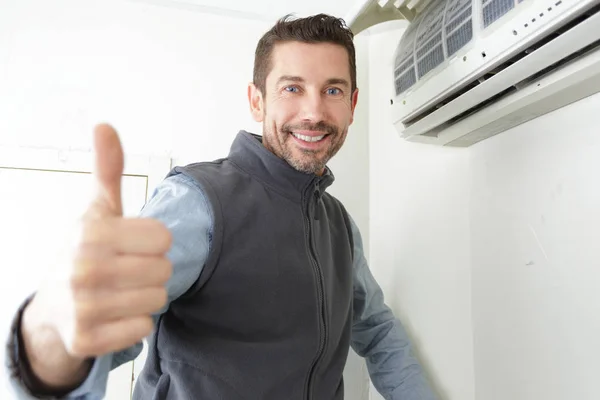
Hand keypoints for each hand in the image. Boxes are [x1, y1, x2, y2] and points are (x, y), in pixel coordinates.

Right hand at [27, 124, 171, 359]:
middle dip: (152, 271)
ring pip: (158, 300)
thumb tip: (104, 125)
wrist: (52, 307)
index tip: (132, 245)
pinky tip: (114, 315)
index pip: (164, 239)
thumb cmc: (85, 252)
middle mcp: (83, 269)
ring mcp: (82, 308)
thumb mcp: (97, 209)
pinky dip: (135, 323)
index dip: (154, 242)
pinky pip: (143, 329)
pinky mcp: (86, 340)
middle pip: (164, 270)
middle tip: (127, 271)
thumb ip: (108, 170)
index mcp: (91, 233)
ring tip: (121, 292)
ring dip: (146, 297)